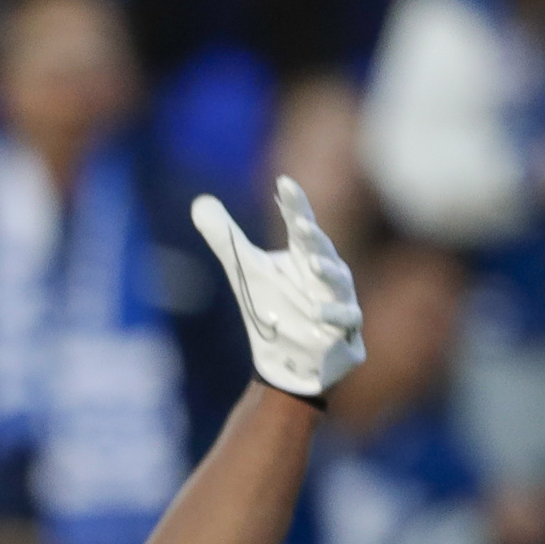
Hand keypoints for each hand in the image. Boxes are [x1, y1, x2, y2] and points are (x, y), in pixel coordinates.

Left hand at [191, 176, 363, 401]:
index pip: (300, 223)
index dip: (294, 204)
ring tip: (311, 263)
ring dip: (326, 272)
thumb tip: (199, 202)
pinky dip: (332, 315)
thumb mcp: (246, 271)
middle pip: (320, 249)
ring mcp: (339, 299)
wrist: (285, 361)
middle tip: (301, 222)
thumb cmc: (272, 308)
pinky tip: (316, 314)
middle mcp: (326, 272)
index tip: (283, 182)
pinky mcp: (345, 329)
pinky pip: (344, 319)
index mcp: (303, 254)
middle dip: (313, 236)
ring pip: (337, 281)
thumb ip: (226, 238)